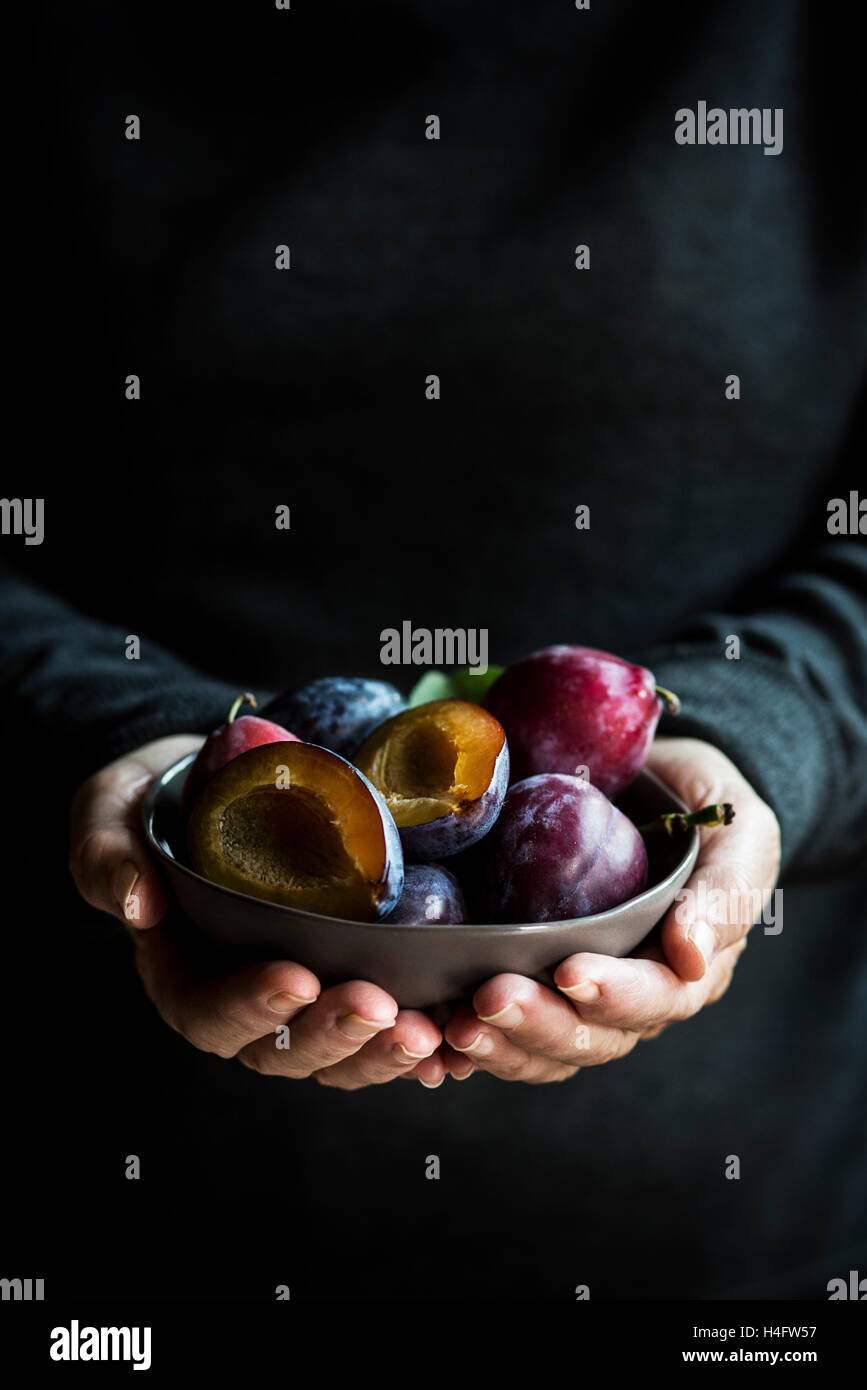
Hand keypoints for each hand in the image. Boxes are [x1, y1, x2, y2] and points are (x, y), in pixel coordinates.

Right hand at [69, 737, 447, 1088]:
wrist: (223, 782)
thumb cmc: (158, 803)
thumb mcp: (111, 812)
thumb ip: (108, 854)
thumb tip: (139, 902)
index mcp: (182, 974)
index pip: (209, 1012)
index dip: (252, 1006)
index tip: (295, 977)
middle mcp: (244, 1003)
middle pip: (283, 1049)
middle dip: (333, 1034)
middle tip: (380, 1008)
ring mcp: (303, 998)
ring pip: (340, 1052)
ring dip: (383, 1050)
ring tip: (427, 1031)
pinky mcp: (351, 978)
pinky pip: (384, 1029)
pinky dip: (421, 1045)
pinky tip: (458, 1042)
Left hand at [442, 737, 780, 1082]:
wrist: (653, 784)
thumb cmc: (707, 807)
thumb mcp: (741, 834)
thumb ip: (726, 892)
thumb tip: (691, 954)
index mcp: (689, 966)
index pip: (658, 997)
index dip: (616, 993)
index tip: (571, 971)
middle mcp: (634, 995)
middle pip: (593, 1036)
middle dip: (540, 1024)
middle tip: (488, 999)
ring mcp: (580, 997)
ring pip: (545, 1048)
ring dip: (499, 1044)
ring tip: (452, 1028)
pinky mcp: (532, 983)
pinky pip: (504, 1033)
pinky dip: (468, 1044)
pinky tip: (431, 1041)